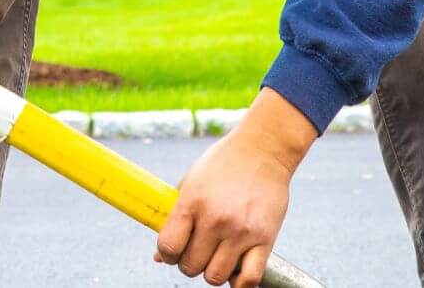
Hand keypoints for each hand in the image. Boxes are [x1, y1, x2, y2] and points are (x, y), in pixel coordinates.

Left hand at [155, 88, 316, 286]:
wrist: (263, 149)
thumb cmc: (223, 163)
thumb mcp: (191, 181)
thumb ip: (175, 217)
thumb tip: (159, 256)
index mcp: (192, 202)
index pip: (168, 246)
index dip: (167, 254)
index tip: (173, 250)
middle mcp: (215, 219)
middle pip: (191, 265)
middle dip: (189, 262)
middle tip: (197, 250)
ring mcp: (240, 231)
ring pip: (215, 276)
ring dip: (212, 271)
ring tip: (216, 256)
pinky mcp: (264, 239)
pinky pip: (248, 279)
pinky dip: (239, 283)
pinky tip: (235, 268)